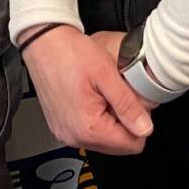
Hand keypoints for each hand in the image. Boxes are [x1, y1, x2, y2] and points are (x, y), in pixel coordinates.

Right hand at [22, 26, 153, 156]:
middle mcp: (74, 136)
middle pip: (118, 145)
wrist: (43, 43)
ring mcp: (66, 133)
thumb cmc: (69, 53)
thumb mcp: (107, 73)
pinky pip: (88, 131)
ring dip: (110, 119)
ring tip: (103, 93)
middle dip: (124, 122)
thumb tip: (145, 128)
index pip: (132, 144)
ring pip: (104, 139)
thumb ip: (128, 104)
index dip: (139, 122)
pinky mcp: (61, 126)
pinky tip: (92, 96)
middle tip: (116, 94)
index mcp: (87, 128)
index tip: (132, 102)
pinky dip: (96, 117)